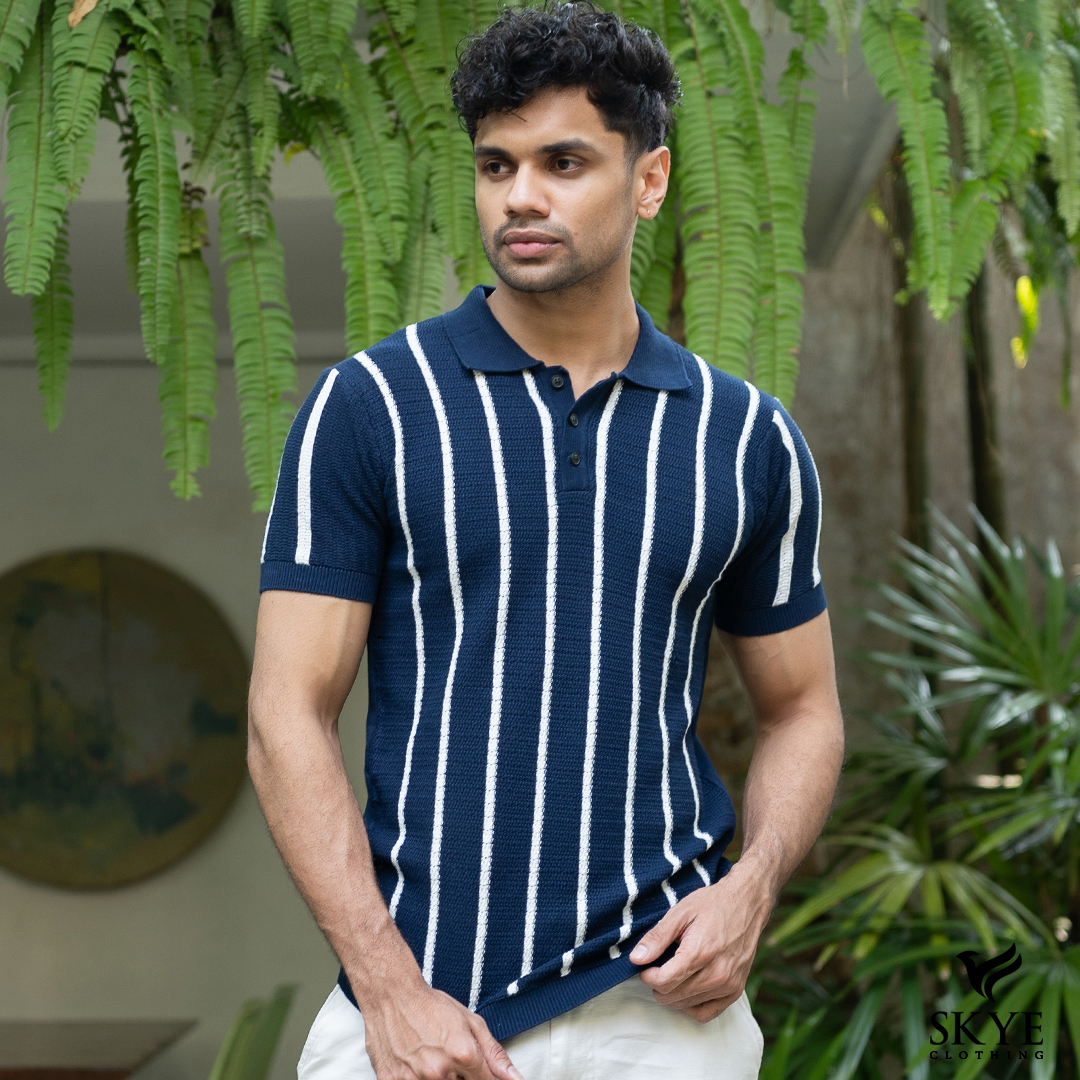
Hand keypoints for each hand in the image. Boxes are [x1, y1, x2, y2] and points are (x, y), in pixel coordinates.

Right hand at [359, 977, 521, 1079]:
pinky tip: (415, 1064)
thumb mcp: (470, 1022)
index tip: (476, 1070)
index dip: (484, 1078)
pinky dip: (416, 1078)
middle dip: (460, 1077)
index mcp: (463, 1055)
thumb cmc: (430, 1005)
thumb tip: (514, 1078)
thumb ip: (494, 1054)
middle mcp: (439, 1072)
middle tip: (449, 1057)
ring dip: (440, 1078)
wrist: (391, 995)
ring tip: (432, 1058)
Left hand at [628, 864, 773, 1023]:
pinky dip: (691, 1006)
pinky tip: (686, 989)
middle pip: (673, 995)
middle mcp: (717, 974)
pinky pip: (706, 1014)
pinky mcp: (736, 991)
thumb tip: (635, 958)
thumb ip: (657, 937)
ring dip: (672, 994)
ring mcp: (728, 985)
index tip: (645, 966)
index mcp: (700, 952)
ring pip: (686, 1005)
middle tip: (658, 967)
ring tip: (672, 974)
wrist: (746, 904)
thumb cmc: (712, 905)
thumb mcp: (680, 912)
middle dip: (658, 984)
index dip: (648, 976)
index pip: (664, 981)